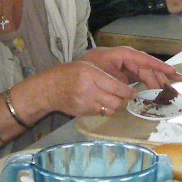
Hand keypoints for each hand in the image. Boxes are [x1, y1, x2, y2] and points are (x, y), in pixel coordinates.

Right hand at [22, 59, 140, 118]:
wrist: (50, 89)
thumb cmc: (69, 73)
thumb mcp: (87, 67)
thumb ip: (104, 76)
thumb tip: (123, 86)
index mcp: (91, 75)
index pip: (117, 87)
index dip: (128, 91)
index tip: (132, 92)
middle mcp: (90, 90)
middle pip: (117, 102)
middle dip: (124, 100)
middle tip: (125, 97)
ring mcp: (86, 104)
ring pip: (111, 110)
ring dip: (116, 106)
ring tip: (114, 100)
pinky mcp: (84, 113)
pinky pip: (102, 113)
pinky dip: (105, 109)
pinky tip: (102, 103)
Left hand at [80, 46, 180, 88]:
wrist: (68, 80)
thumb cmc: (83, 73)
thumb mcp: (99, 75)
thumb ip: (117, 83)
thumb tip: (132, 93)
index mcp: (120, 55)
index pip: (142, 59)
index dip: (157, 65)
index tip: (171, 71)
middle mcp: (125, 59)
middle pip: (146, 67)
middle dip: (161, 75)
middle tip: (174, 85)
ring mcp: (125, 67)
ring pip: (145, 73)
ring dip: (158, 80)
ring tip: (171, 87)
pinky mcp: (124, 75)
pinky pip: (140, 78)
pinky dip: (149, 83)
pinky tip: (159, 88)